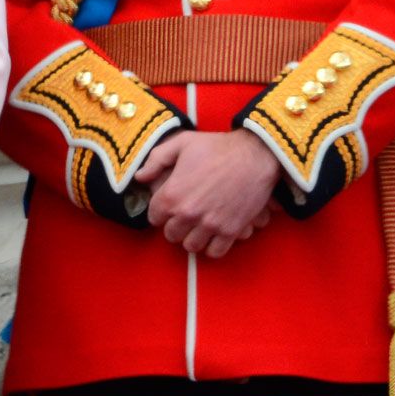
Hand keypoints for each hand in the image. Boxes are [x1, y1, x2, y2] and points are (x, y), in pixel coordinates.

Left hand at [135, 128, 280, 257]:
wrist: (254, 155)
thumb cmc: (216, 147)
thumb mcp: (181, 143)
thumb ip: (156, 160)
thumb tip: (140, 177)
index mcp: (172, 194)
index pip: (154, 217)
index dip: (160, 211)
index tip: (168, 205)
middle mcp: (188, 214)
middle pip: (171, 235)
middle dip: (174, 226)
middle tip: (183, 216)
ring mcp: (210, 225)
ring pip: (191, 246)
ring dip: (191, 238)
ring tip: (197, 226)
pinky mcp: (230, 231)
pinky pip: (214, 252)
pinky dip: (211, 247)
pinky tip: (213, 234)